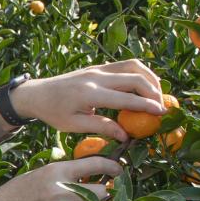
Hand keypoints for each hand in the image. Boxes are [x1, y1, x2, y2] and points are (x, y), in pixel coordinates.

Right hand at [0, 158, 119, 200]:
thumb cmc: (22, 190)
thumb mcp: (43, 172)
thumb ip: (66, 173)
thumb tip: (92, 174)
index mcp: (58, 171)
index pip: (96, 165)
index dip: (113, 167)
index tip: (118, 170)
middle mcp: (62, 189)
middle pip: (101, 191)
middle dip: (103, 193)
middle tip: (99, 194)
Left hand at [10, 60, 165, 140]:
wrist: (37, 93)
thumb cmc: (53, 112)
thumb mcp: (74, 125)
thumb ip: (101, 128)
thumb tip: (126, 136)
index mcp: (89, 94)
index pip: (126, 98)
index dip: (146, 106)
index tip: (162, 114)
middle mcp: (96, 77)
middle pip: (135, 78)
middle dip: (154, 92)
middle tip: (163, 107)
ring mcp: (98, 68)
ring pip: (133, 66)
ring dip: (150, 78)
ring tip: (158, 95)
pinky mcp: (99, 66)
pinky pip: (125, 65)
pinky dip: (140, 73)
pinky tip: (145, 86)